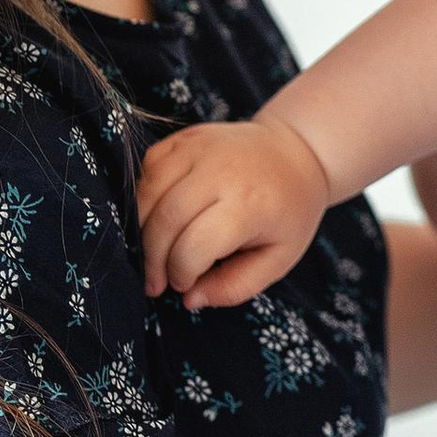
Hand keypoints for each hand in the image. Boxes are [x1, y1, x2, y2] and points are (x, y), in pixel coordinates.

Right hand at [137, 114, 330, 307]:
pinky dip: (143, 197)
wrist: (296, 154)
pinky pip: (148, 167)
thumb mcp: (278, 259)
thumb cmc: (288, 212)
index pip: (195, 245)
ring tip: (151, 254)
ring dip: (140, 230)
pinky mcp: (185, 137)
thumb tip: (189, 299)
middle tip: (156, 282)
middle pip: (166, 220)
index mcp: (251, 204)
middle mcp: (222, 170)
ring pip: (148, 192)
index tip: (183, 285)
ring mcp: (201, 147)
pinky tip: (156, 218)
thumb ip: (235, 286)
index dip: (180, 273)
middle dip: (153, 259)